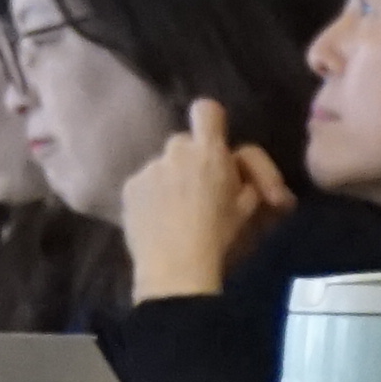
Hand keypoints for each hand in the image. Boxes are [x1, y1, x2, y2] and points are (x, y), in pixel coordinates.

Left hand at [121, 100, 294, 300]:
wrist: (175, 271)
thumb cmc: (222, 239)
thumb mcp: (252, 209)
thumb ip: (250, 182)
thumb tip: (249, 180)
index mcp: (211, 153)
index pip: (207, 110)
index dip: (211, 121)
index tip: (215, 142)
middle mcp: (176, 152)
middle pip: (185, 142)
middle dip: (194, 161)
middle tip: (204, 191)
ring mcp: (148, 169)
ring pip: (164, 165)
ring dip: (173, 180)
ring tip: (178, 211)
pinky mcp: (129, 188)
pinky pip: (145, 183)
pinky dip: (153, 196)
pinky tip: (158, 220)